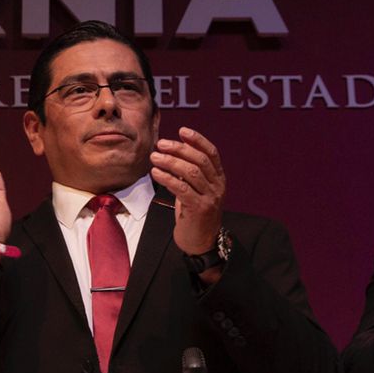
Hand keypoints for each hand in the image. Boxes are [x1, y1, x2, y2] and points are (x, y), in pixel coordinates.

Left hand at [151, 127, 225, 258]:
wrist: (200, 242)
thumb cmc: (193, 214)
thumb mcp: (194, 190)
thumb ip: (188, 173)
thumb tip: (173, 152)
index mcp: (219, 179)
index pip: (211, 153)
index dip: (197, 140)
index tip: (182, 130)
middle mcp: (218, 186)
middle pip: (200, 160)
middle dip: (180, 149)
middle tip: (161, 144)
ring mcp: (210, 198)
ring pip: (191, 173)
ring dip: (170, 162)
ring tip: (154, 157)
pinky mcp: (199, 209)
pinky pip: (182, 189)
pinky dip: (168, 178)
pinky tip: (156, 172)